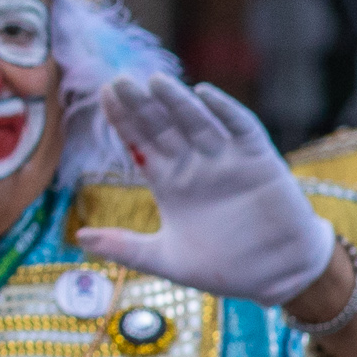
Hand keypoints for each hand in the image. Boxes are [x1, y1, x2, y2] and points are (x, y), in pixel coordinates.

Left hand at [74, 77, 339, 307]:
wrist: (276, 276)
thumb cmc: (223, 267)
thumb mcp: (166, 260)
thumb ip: (126, 248)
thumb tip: (79, 239)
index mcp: (170, 182)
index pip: (141, 142)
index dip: (123, 119)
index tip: (103, 94)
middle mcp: (195, 164)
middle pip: (164, 126)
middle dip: (143, 105)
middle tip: (119, 81)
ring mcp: (227, 160)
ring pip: (197, 123)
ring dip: (178, 102)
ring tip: (156, 82)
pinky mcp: (259, 161)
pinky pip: (241, 129)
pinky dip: (225, 112)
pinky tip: (205, 95)